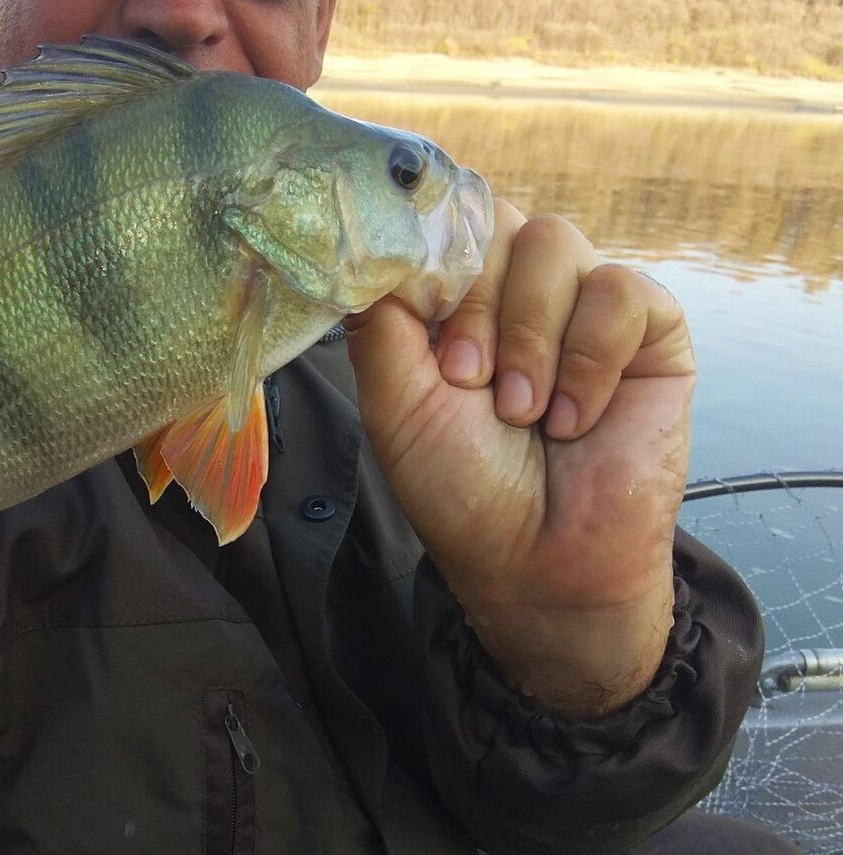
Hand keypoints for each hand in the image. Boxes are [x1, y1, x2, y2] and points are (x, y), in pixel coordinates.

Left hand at [345, 200, 694, 717]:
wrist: (539, 561)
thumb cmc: (461, 487)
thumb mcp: (395, 402)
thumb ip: (380, 319)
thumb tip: (371, 244)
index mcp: (456, 300)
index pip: (442, 221)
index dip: (431, 259)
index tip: (428, 332)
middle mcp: (518, 290)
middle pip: (495, 219)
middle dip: (478, 305)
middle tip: (469, 381)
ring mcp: (583, 304)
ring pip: (555, 242)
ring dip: (530, 337)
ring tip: (523, 412)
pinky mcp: (650, 329)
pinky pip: (621, 291)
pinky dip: (590, 359)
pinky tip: (574, 420)